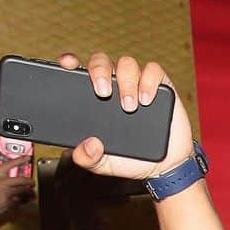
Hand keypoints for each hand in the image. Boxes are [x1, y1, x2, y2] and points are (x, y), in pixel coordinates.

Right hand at [0, 152, 33, 225]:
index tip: (27, 157)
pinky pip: (20, 200)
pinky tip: (25, 201)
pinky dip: (24, 201)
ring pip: (22, 189)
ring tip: (32, 193)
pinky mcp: (7, 200)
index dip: (19, 160)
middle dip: (29, 181)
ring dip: (29, 192)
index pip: (7, 164)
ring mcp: (4, 190)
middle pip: (20, 179)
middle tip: (32, 182)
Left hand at [60, 51, 193, 179]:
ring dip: (126, 81)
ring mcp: (137, 83)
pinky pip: (153, 70)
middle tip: (103, 93)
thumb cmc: (131, 160)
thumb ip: (87, 158)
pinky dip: (148, 81)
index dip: (71, 62)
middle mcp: (114, 85)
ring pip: (126, 63)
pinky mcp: (160, 87)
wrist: (163, 168)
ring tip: (130, 106)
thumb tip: (87, 145)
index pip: (79, 71)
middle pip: (101, 60)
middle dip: (99, 71)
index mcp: (94, 97)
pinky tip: (146, 99)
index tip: (67, 64)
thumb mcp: (102, 164)